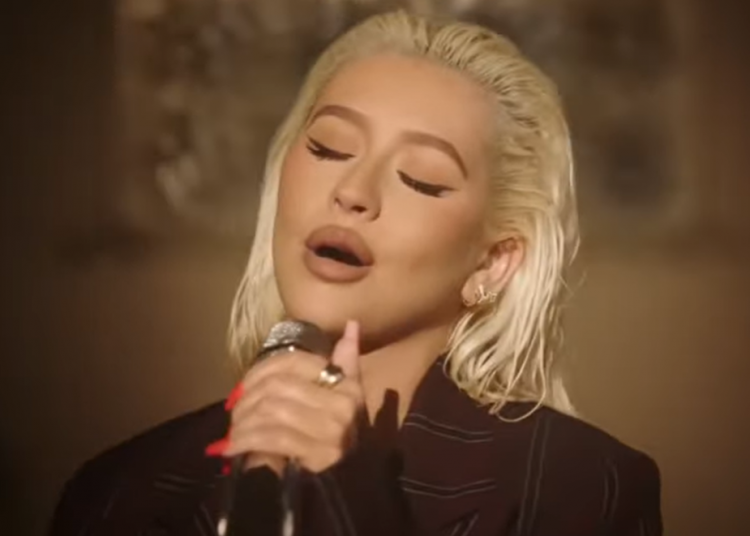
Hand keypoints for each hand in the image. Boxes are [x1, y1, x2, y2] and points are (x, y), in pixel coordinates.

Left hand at [209, 320, 363, 473]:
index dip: (260, 371)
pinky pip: (273, 437)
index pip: (294, 363)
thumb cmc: (339, 436)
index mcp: (347, 385)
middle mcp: (344, 404)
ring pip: (273, 410)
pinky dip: (246, 441)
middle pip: (278, 387)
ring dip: (244, 423)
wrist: (348, 487)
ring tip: (233, 432)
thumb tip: (351, 323)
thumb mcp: (346, 397)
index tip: (243, 388)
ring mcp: (333, 430)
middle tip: (234, 414)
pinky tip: (233, 448)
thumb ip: (347, 361)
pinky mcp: (319, 455)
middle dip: (248, 400)